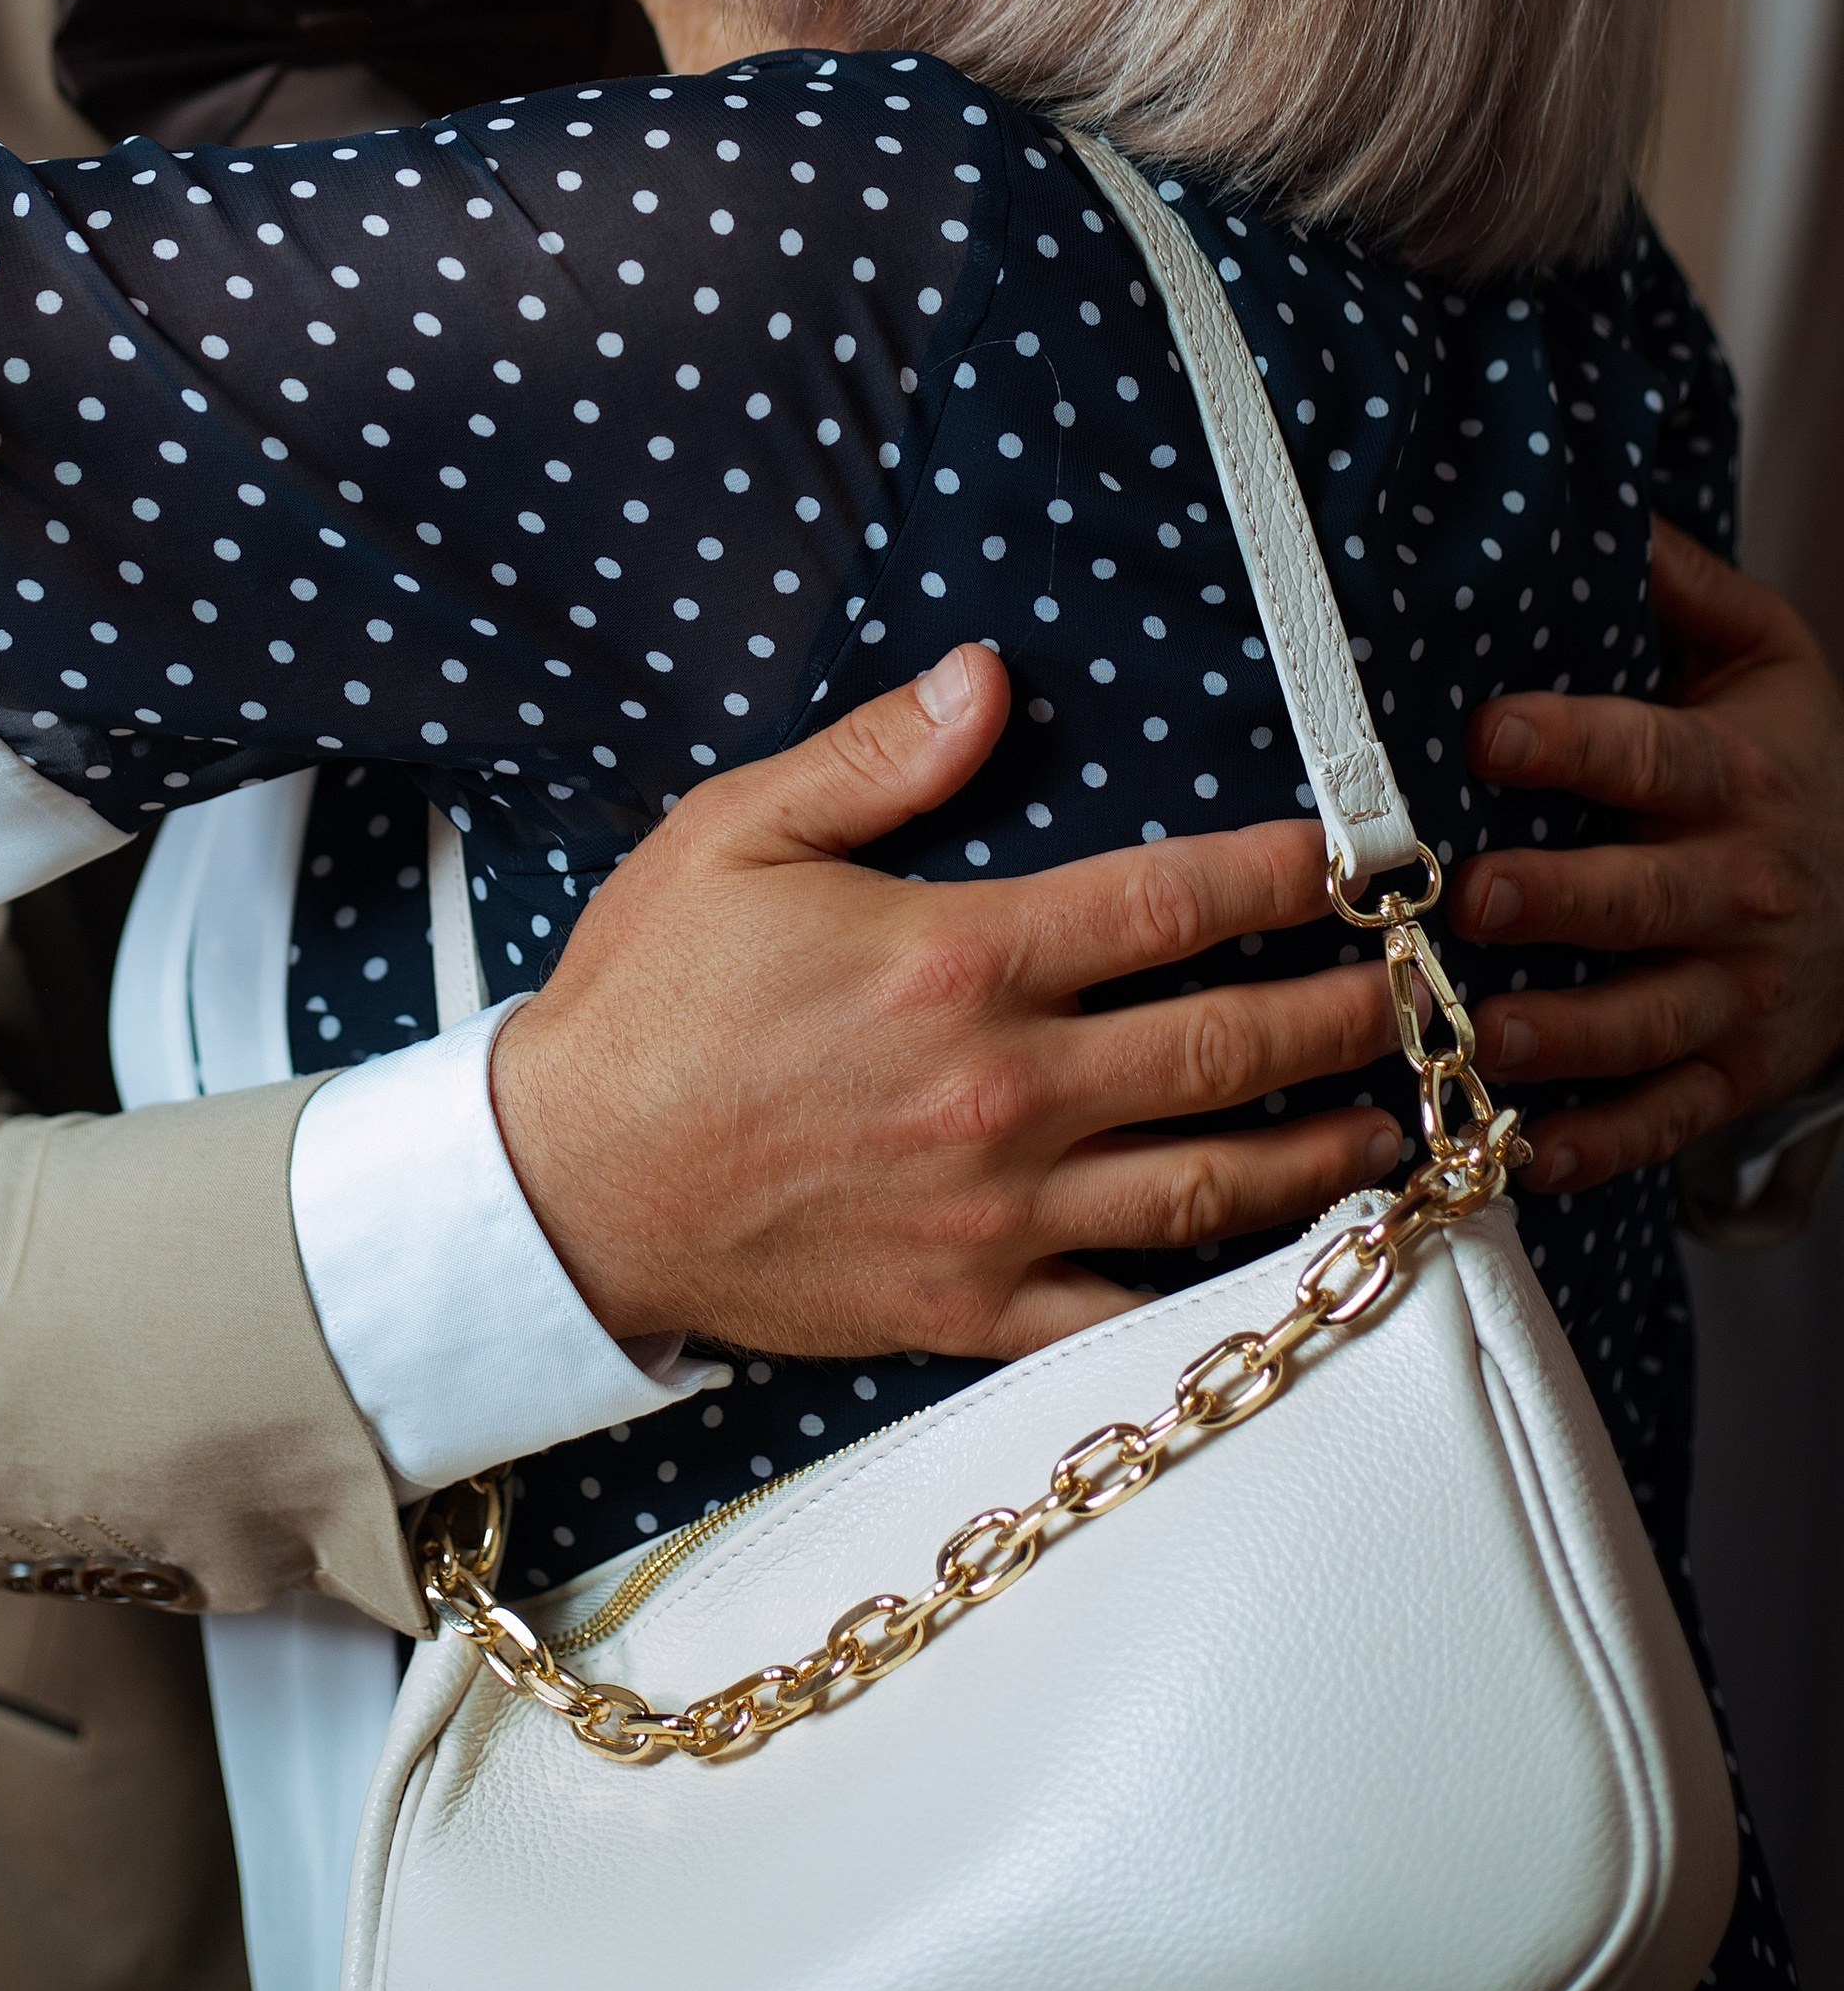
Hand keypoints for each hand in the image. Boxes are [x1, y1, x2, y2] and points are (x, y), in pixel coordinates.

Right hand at [490, 644, 1401, 1363]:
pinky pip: (1125, 1310)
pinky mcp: (970, 1307)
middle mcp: (1003, 1089)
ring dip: (1319, 1149)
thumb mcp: (737, 832)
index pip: (1168, 902)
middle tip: (1422, 988)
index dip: (1281, 873)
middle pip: (1225, 1045)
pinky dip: (1218, 1291)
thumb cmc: (647, 1000)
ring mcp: (997, 1212)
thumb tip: (988, 681)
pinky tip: (1278, 1263)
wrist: (567, 1189)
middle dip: (1343, 1011)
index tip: (1350, 856)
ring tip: (1391, 1119)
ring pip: (1208, 1183)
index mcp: (958, 959)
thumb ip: (878, 757)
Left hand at [1448, 525, 1843, 1188]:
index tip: (1490, 728)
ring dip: (1567, 1035)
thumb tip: (1602, 507)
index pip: (1652, 755)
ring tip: (1486, 1032)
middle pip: (1646, 898)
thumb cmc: (1794, 760)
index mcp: (1736, 777)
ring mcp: (1743, 991)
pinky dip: (1601, 1144)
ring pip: (1652, 1020)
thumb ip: (1683, 587)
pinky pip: (1667, 1116)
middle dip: (1562, 899)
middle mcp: (1743, 888)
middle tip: (1475, 897)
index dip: (1573, 739)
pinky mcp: (1737, 1069)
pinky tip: (1529, 1154)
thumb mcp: (1768, 657)